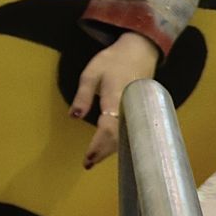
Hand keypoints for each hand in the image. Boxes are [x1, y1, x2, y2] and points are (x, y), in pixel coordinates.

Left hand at [72, 32, 160, 167]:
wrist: (140, 51)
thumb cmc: (112, 61)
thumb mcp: (91, 73)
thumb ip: (83, 96)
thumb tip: (74, 117)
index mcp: (116, 98)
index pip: (109, 128)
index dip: (98, 145)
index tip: (87, 158)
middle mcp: (130, 107)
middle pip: (119, 137)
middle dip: (103, 152)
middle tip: (88, 164)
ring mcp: (138, 109)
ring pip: (126, 135)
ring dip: (111, 149)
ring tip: (95, 159)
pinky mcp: (141, 109)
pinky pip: (130, 129)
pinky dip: (119, 140)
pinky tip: (109, 146)